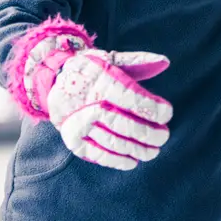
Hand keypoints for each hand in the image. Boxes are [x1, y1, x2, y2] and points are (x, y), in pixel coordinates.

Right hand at [41, 47, 172, 170]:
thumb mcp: (110, 58)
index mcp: (101, 83)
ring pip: (114, 142)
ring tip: (154, 151)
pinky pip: (98, 155)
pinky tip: (133, 161)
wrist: (53, 82)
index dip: (153, 109)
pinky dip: (118, 161)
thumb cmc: (90, 70)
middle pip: (125, 125)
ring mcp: (80, 126)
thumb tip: (165, 62)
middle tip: (164, 136)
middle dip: (149, 133)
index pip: (133, 99)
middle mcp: (89, 105)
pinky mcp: (74, 140)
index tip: (167, 113)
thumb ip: (138, 61)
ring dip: (138, 149)